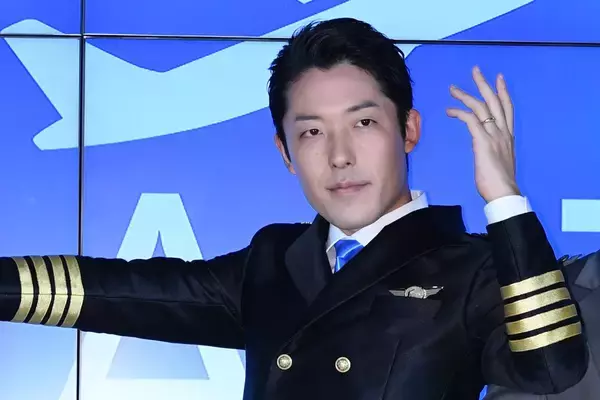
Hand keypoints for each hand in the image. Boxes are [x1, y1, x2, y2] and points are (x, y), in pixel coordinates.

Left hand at [446, 66, 519, 202]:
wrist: (503, 191)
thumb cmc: (499, 182)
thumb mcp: (499, 160)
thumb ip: (494, 150)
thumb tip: (486, 149)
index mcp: (508, 136)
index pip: (507, 108)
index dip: (503, 92)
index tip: (499, 78)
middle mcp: (503, 132)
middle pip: (494, 101)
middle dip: (484, 84)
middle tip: (475, 70)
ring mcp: (494, 135)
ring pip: (481, 106)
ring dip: (465, 95)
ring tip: (453, 88)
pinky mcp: (482, 141)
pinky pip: (471, 120)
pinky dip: (459, 113)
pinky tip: (450, 111)